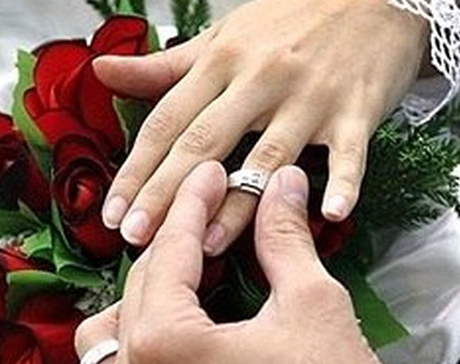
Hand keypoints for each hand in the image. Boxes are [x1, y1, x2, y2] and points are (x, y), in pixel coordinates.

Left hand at [75, 162, 419, 363]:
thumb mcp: (315, 307)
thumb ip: (284, 238)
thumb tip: (282, 186)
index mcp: (165, 345)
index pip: (170, 252)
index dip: (194, 203)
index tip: (211, 177)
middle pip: (135, 295)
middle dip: (171, 250)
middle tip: (209, 220)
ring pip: (113, 349)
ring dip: (144, 309)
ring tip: (186, 287)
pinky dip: (153, 362)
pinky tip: (193, 350)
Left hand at [94, 0, 427, 253]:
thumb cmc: (294, 18)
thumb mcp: (224, 35)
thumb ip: (166, 66)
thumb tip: (103, 73)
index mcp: (223, 61)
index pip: (167, 122)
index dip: (137, 170)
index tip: (113, 212)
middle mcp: (260, 80)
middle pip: (205, 143)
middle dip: (167, 194)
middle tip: (137, 238)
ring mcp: (309, 97)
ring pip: (268, 157)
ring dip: (238, 204)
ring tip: (209, 245)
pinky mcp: (356, 111)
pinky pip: (349, 152)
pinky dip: (344, 182)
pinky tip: (332, 214)